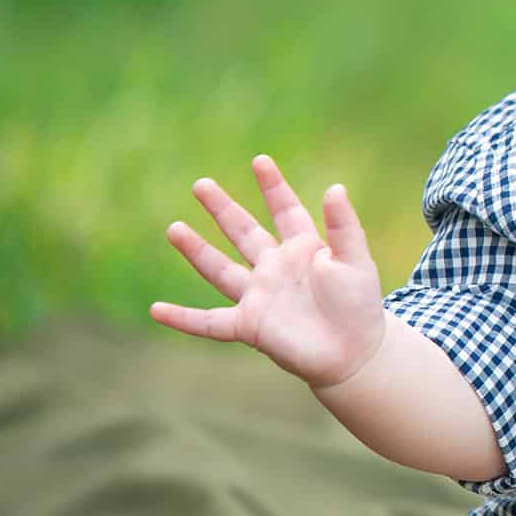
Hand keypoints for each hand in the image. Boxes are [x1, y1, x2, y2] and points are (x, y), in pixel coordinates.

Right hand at [149, 153, 386, 388]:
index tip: (260, 161)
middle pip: (243, 232)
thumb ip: (343, 228)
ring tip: (173, 229)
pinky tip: (156, 310)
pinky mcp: (249, 326)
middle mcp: (275, 269)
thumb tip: (335, 188)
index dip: (273, 187)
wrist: (355, 354)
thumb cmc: (360, 306)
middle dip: (223, 209)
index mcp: (303, 249)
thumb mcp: (355, 261)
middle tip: (200, 184)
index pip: (285, 210)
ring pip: (220, 270)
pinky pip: (209, 323)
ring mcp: (259, 296)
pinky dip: (182, 319)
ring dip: (196, 251)